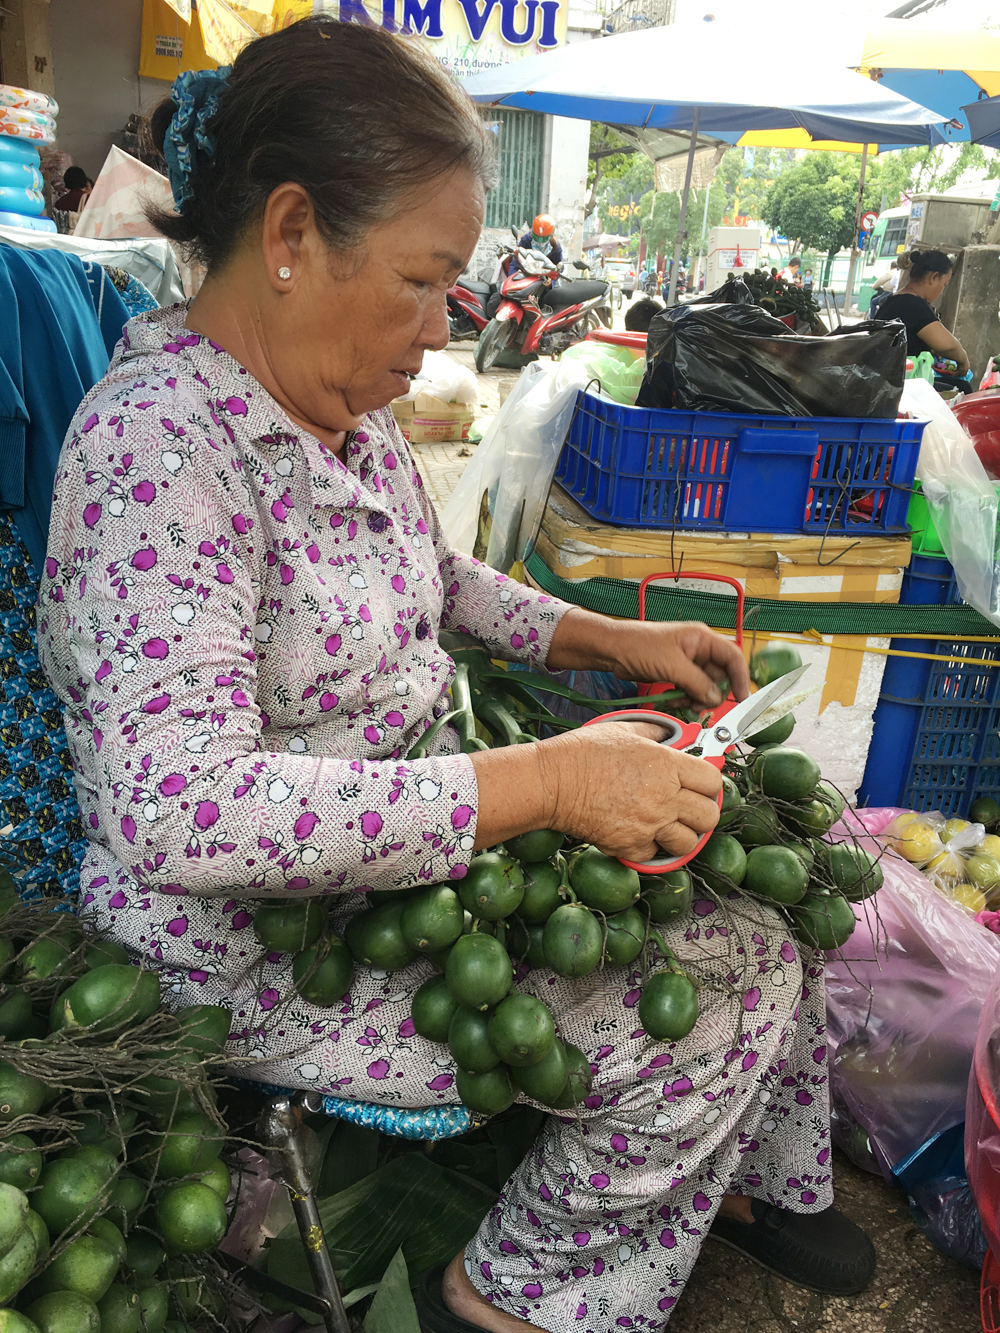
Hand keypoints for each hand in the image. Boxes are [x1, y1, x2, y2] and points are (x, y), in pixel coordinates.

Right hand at [536, 720, 721, 860]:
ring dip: (680, 835)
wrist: (552, 783)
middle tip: (687, 808)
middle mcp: (664, 797)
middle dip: (702, 813)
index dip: (708, 784)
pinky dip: (649, 848)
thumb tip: (669, 734)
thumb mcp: (623, 730)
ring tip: (665, 826)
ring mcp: (649, 824)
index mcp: (666, 765)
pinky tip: (638, 833)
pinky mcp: (630, 846)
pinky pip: (655, 855)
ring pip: (689, 842)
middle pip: (709, 816)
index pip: (713, 781)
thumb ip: (654, 733)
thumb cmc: (581, 754)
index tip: (699, 786)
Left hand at [611, 620, 749, 706]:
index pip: (733, 656)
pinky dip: (686, 698)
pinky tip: (674, 700)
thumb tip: (716, 698)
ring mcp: (688, 662)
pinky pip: (691, 690)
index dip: (740, 677)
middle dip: (712, 693)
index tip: (741, 697)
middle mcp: (698, 649)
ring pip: (706, 686)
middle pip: (720, 676)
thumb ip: (697, 682)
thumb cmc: (638, 645)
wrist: (612, 650)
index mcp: (702, 638)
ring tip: (684, 702)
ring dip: (698, 698)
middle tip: (702, 704)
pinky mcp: (677, 673)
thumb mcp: (672, 665)